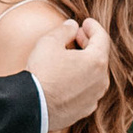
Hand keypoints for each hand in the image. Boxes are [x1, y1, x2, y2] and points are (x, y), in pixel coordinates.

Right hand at [30, 14, 110, 129]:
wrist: (31, 106)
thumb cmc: (42, 73)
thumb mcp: (50, 42)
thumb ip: (65, 30)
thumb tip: (72, 26)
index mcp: (96, 61)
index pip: (102, 38)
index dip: (94, 27)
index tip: (86, 22)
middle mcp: (101, 81)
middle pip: (99, 56)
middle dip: (89, 44)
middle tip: (77, 35)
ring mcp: (94, 97)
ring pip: (95, 75)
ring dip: (85, 63)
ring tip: (71, 57)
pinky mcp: (84, 110)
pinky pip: (87, 90)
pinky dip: (81, 81)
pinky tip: (68, 78)